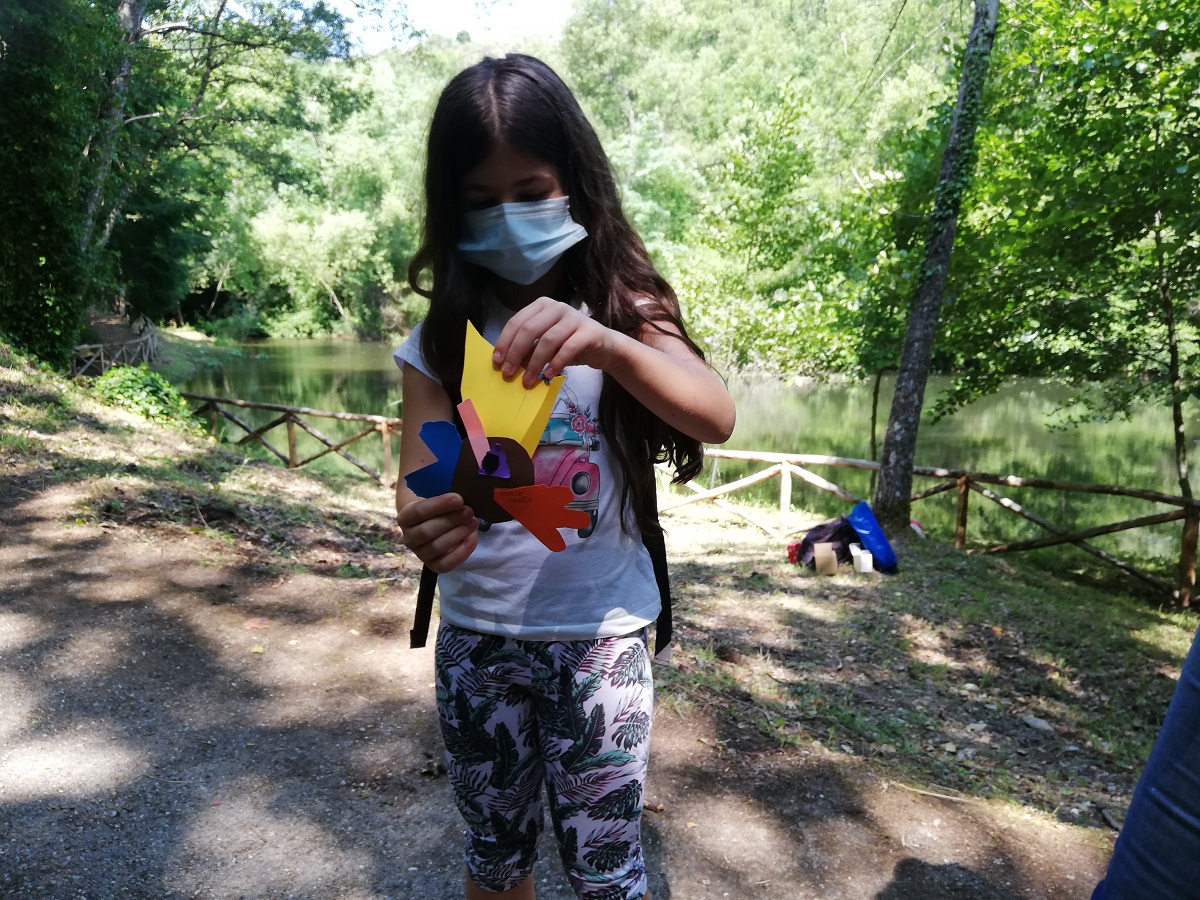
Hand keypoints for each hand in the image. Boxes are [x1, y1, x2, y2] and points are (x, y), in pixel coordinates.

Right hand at [395, 492, 477, 572]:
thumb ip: (442, 490)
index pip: (418, 511)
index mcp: (405, 517)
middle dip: (451, 520)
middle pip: (427, 531)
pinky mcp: (433, 565)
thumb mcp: (436, 496)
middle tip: (469, 511)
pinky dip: (461, 552)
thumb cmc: (437, 507)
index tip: (459, 498)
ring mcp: (420, 553)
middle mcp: (408, 537)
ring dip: (458, 534)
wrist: (436, 523)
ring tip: (474, 522)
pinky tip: (472, 538)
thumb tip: (458, 485)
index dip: (439, 505)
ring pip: (437, 547)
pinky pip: (445, 564)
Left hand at [492, 297, 618, 387]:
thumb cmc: (570, 345)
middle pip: (529, 329)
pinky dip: (556, 363)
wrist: (605, 347)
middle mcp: (557, 307)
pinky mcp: (589, 331)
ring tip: (528, 381)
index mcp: (542, 306)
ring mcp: (574, 317)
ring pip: (548, 340)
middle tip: (509, 374)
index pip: (517, 322)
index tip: (497, 362)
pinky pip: (568, 348)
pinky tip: (549, 375)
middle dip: (516, 353)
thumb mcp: (545, 347)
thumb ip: (528, 350)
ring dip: (535, 363)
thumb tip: (507, 364)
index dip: (505, 342)